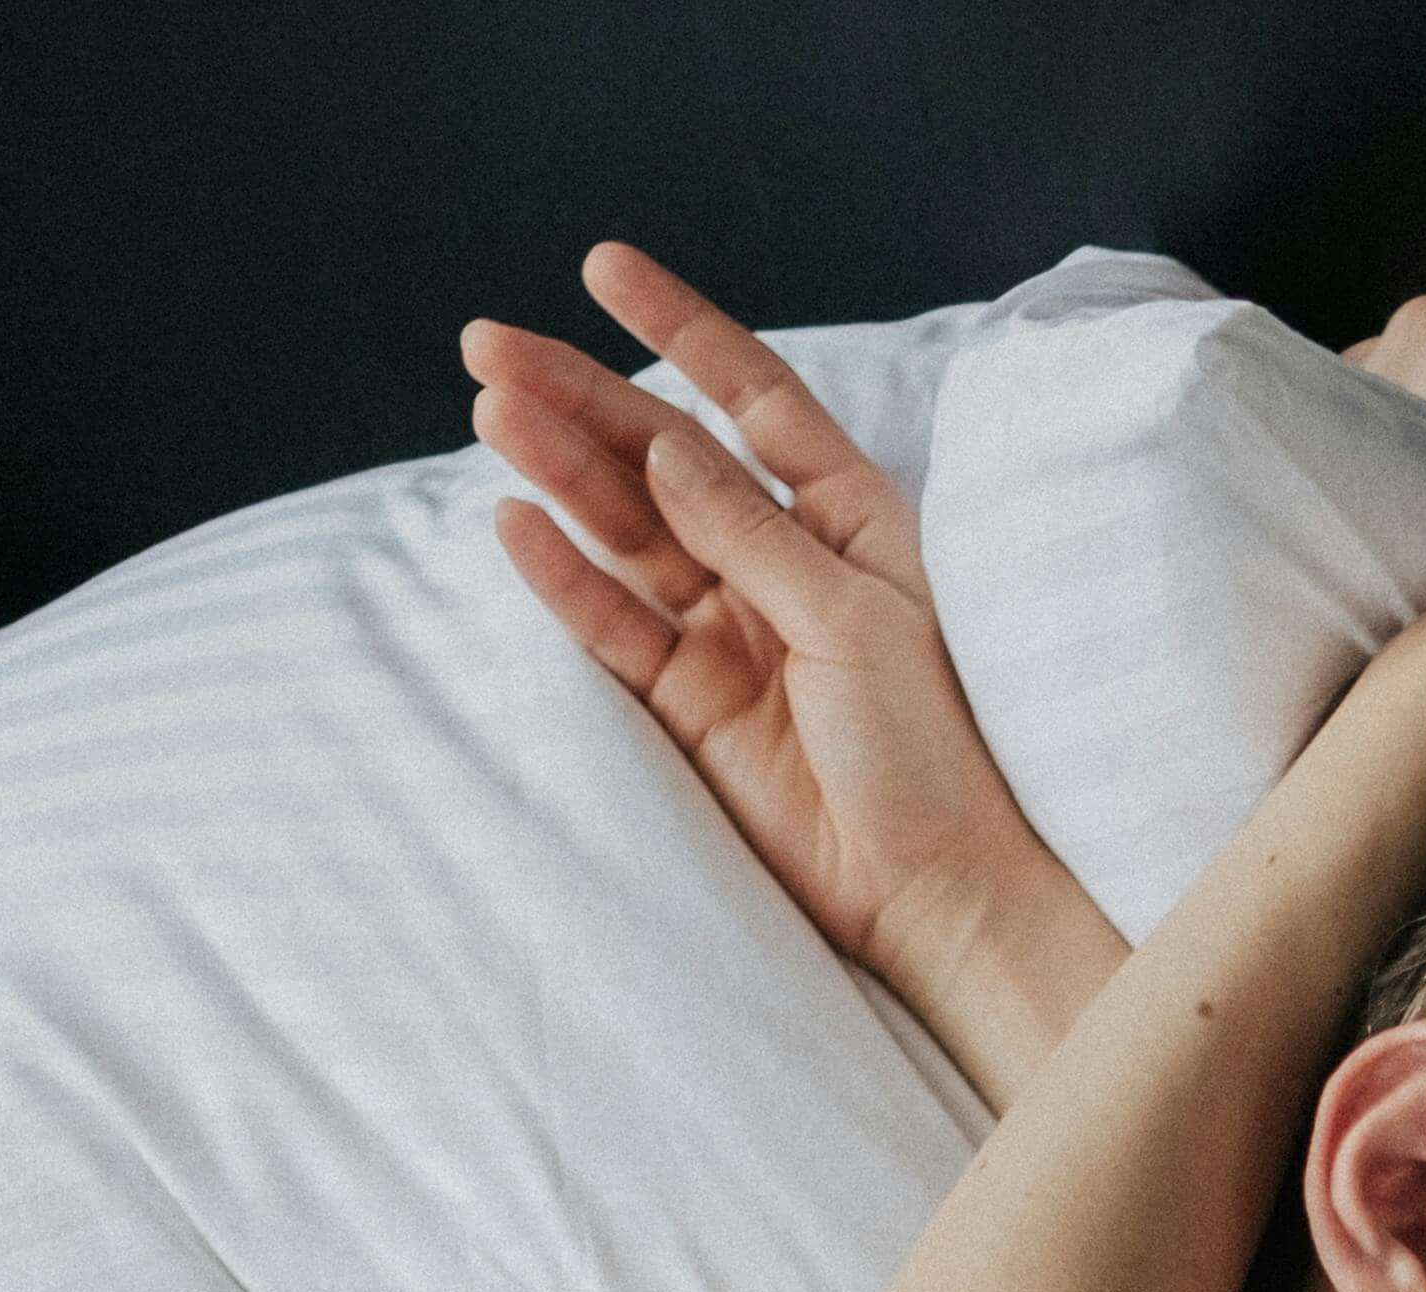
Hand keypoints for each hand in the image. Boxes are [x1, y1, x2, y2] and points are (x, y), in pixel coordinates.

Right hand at [464, 240, 1114, 1056]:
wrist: (937, 889)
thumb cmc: (932, 752)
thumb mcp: (853, 622)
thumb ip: (753, 537)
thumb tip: (666, 452)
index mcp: (849, 518)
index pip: (752, 396)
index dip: (679, 328)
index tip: (601, 267)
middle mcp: (781, 560)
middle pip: (661, 457)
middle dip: (579, 397)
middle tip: (488, 345)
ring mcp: (728, 629)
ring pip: (624, 531)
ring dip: (558, 471)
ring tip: (490, 411)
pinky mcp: (689, 702)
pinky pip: (613, 625)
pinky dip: (564, 578)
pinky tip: (513, 522)